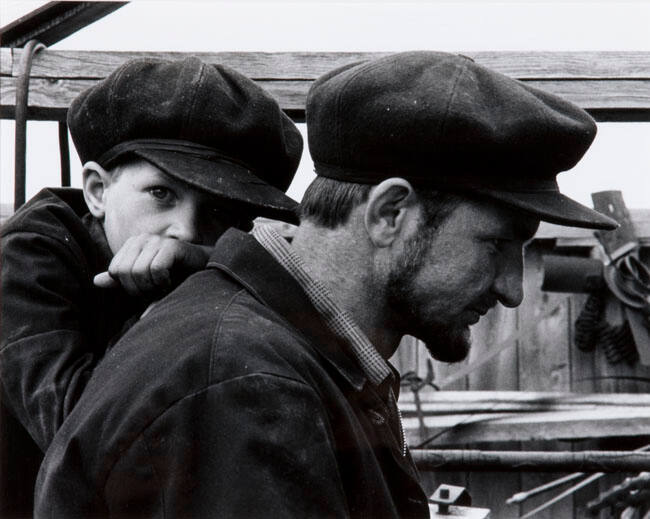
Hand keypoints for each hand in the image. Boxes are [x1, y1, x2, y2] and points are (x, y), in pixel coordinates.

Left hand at [93, 234, 211, 296]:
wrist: (203, 270)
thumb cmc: (174, 276)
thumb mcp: (144, 281)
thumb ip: (121, 281)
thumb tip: (95, 281)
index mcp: (132, 244)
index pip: (115, 270)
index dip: (129, 286)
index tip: (146, 288)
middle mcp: (142, 238)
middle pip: (125, 272)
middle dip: (140, 289)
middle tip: (155, 289)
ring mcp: (157, 241)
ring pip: (139, 271)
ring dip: (152, 286)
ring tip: (164, 285)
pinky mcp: (172, 246)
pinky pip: (156, 268)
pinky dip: (163, 281)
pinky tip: (171, 280)